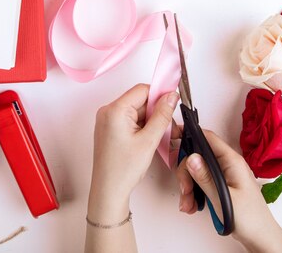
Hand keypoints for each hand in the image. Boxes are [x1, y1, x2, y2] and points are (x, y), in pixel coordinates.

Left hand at [88, 84, 178, 223]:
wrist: (108, 191)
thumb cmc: (122, 170)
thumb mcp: (149, 140)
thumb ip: (162, 115)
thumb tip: (171, 96)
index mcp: (114, 110)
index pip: (142, 90)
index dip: (159, 95)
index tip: (173, 101)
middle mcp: (108, 112)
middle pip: (139, 100)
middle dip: (156, 111)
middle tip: (168, 127)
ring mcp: (107, 120)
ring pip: (136, 111)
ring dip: (151, 120)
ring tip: (158, 137)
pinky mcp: (110, 128)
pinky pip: (130, 119)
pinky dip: (142, 126)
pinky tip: (149, 138)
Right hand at [176, 130, 281, 252]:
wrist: (261, 238)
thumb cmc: (250, 219)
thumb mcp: (223, 198)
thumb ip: (205, 177)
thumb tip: (191, 157)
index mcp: (232, 161)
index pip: (207, 137)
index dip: (189, 134)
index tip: (174, 138)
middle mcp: (228, 164)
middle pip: (198, 156)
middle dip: (186, 172)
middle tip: (184, 189)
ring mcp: (224, 175)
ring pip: (197, 171)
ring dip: (188, 186)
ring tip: (188, 204)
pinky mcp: (221, 185)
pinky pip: (202, 182)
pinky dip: (194, 193)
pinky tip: (193, 206)